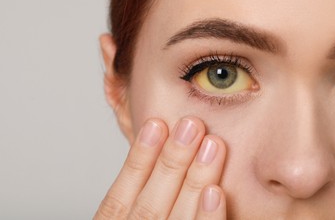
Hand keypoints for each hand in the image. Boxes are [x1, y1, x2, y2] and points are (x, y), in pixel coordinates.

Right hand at [94, 116, 226, 218]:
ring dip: (193, 181)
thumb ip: (141, 195)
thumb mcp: (130, 216)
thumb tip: (155, 144)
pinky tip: (216, 192)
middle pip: (148, 206)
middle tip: (191, 125)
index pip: (118, 199)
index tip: (155, 123)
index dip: (137, 159)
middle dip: (170, 162)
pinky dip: (207, 219)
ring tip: (211, 145)